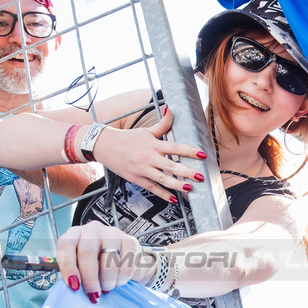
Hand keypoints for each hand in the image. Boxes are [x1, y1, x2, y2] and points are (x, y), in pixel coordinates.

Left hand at [54, 222, 155, 301]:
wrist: (124, 260)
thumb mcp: (81, 266)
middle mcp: (92, 229)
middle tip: (93, 294)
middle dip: (89, 278)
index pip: (66, 245)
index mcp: (75, 234)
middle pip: (87, 252)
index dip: (67, 266)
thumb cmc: (97, 265)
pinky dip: (122, 278)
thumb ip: (75, 273)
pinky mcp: (130, 241)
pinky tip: (119, 281)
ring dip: (107, 280)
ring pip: (108, 259)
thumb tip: (74, 287)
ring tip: (107, 287)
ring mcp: (112, 233)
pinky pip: (126, 263)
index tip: (74, 285)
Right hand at [93, 110, 208, 197]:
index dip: (189, 151)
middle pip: (171, 166)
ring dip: (177, 185)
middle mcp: (149, 157)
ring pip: (163, 179)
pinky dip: (163, 194)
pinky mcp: (137, 179)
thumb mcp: (146, 130)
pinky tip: (174, 199)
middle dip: (187, 172)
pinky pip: (152, 188)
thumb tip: (171, 109)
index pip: (175, 147)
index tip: (202, 154)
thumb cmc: (127, 138)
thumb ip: (162, 123)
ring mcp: (143, 169)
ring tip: (190, 188)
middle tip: (201, 176)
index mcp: (153, 144)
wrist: (105, 146)